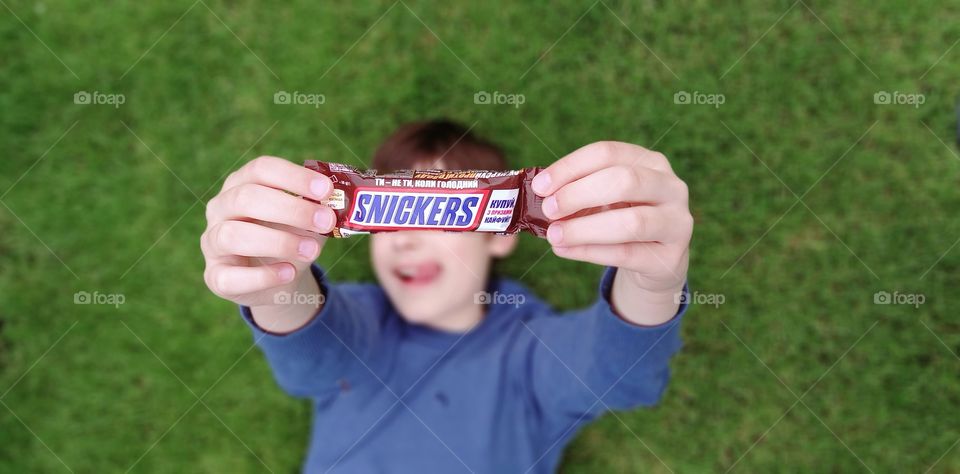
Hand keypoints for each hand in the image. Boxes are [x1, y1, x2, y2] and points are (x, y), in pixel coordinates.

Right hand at [200, 156, 336, 329]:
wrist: (278, 277)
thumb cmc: (290, 236)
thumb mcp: (306, 220)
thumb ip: (316, 209)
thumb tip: (338, 203)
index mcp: (242, 184)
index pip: (261, 169)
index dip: (294, 177)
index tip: (326, 189)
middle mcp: (221, 208)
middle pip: (246, 198)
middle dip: (291, 209)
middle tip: (325, 222)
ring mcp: (212, 242)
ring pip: (233, 235)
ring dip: (278, 242)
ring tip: (312, 250)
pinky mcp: (216, 276)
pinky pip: (231, 277)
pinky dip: (263, 276)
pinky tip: (289, 273)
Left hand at [532, 142, 691, 322]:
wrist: (656, 262)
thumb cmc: (622, 219)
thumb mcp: (604, 199)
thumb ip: (577, 191)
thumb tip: (539, 192)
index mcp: (651, 162)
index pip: (608, 153)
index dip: (571, 167)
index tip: (541, 186)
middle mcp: (671, 187)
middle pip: (624, 181)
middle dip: (579, 194)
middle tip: (548, 210)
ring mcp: (678, 222)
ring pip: (631, 222)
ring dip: (584, 229)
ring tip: (553, 236)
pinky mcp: (671, 257)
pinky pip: (627, 253)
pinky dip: (591, 252)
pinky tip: (565, 251)